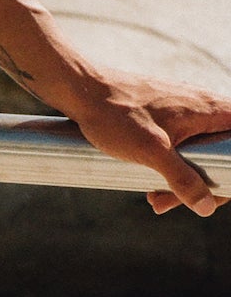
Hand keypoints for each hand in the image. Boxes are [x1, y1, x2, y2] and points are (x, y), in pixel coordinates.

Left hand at [48, 71, 230, 217]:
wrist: (79, 89)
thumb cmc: (115, 115)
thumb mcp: (152, 152)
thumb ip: (182, 179)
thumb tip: (206, 207)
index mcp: (210, 110)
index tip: (214, 194)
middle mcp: (203, 107)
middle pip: (221, 153)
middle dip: (202, 185)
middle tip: (171, 205)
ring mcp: (183, 110)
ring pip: (197, 151)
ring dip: (181, 179)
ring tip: (155, 200)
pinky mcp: (165, 115)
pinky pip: (179, 144)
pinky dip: (169, 165)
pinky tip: (148, 183)